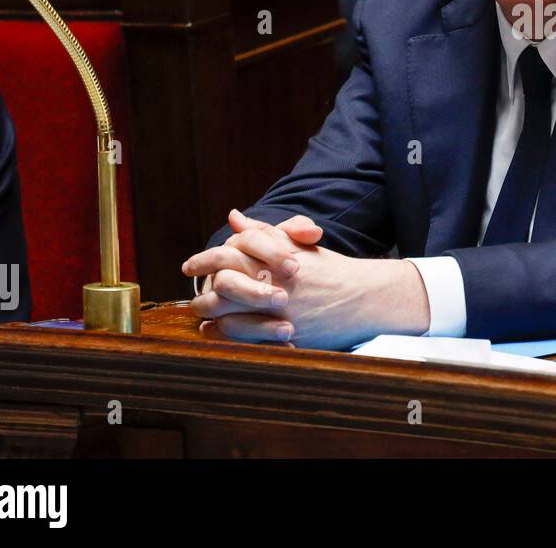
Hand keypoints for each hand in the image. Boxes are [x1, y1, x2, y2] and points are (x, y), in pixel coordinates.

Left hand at [183, 210, 430, 347]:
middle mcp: (276, 283)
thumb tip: (234, 217)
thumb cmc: (330, 270)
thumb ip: (264, 231)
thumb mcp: (299, 245)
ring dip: (209, 310)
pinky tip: (216, 327)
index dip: (206, 258)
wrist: (365, 299)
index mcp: (277, 258)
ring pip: (229, 312)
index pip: (231, 253)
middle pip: (224, 282)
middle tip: (192, 288)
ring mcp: (280, 311)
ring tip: (201, 309)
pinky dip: (224, 332)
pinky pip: (242, 336)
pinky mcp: (284, 334)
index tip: (190, 264)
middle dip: (202, 286)